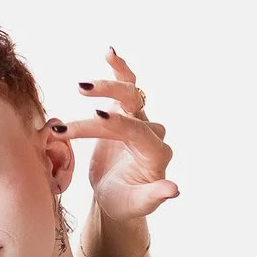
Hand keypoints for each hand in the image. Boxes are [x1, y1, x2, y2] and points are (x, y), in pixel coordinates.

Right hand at [63, 50, 180, 241]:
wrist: (117, 196)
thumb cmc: (126, 202)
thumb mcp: (137, 204)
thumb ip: (154, 196)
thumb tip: (174, 189)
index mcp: (156, 154)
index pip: (138, 131)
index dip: (118, 122)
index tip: (94, 115)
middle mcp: (152, 133)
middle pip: (132, 109)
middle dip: (106, 103)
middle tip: (82, 98)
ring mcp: (139, 120)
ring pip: (130, 93)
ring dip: (108, 85)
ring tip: (83, 84)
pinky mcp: (125, 113)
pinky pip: (125, 86)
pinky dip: (119, 70)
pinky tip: (109, 53)